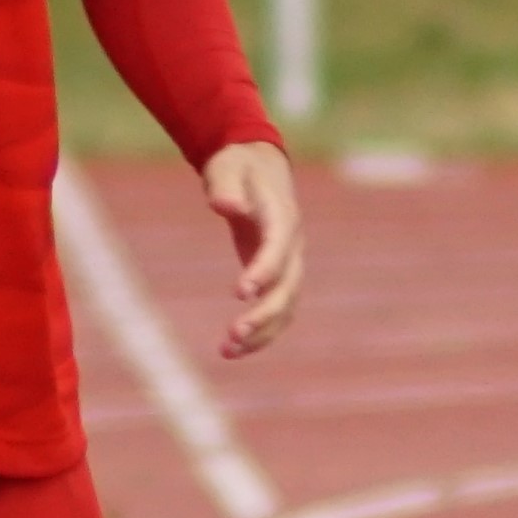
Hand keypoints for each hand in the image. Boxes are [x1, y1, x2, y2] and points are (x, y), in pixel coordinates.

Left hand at [201, 138, 305, 359]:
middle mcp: (292, 244)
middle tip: (233, 335)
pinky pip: (276, 310)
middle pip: (288, 286)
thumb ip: (225, 186)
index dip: (264, 270)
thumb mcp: (227, 166)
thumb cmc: (237, 165)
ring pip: (285, 306)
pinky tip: (231, 350)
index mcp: (282, 216)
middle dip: (264, 314)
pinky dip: (259, 333)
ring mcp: (289, 263)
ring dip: (261, 333)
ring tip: (226, 351)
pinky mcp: (277, 276)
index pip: (279, 248)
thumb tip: (225, 206)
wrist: (257, 166)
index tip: (240, 292)